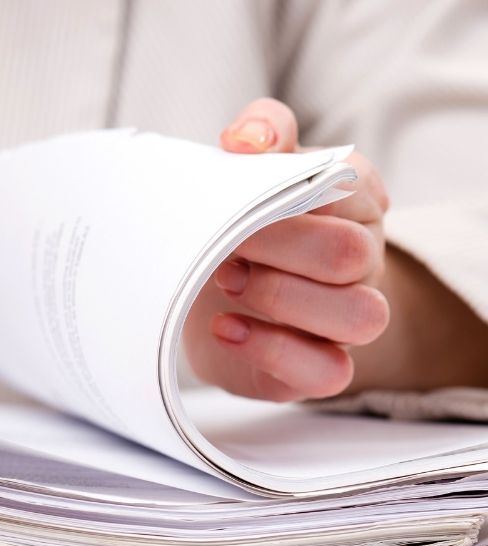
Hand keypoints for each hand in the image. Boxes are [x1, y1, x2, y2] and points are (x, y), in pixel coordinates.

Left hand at [183, 97, 390, 401]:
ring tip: (224, 284)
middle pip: (350, 255)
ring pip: (359, 316)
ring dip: (283, 299)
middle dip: (278, 249)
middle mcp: (362, 262)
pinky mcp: (320, 369)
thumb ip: (257, 136)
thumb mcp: (248, 176)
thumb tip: (248, 139)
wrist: (220, 303)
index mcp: (353, 202)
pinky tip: (226, 329)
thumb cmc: (244, 232)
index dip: (290, 194)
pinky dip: (273, 351)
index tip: (232, 200)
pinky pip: (328, 373)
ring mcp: (346, 321)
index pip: (351, 185)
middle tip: (223, 249)